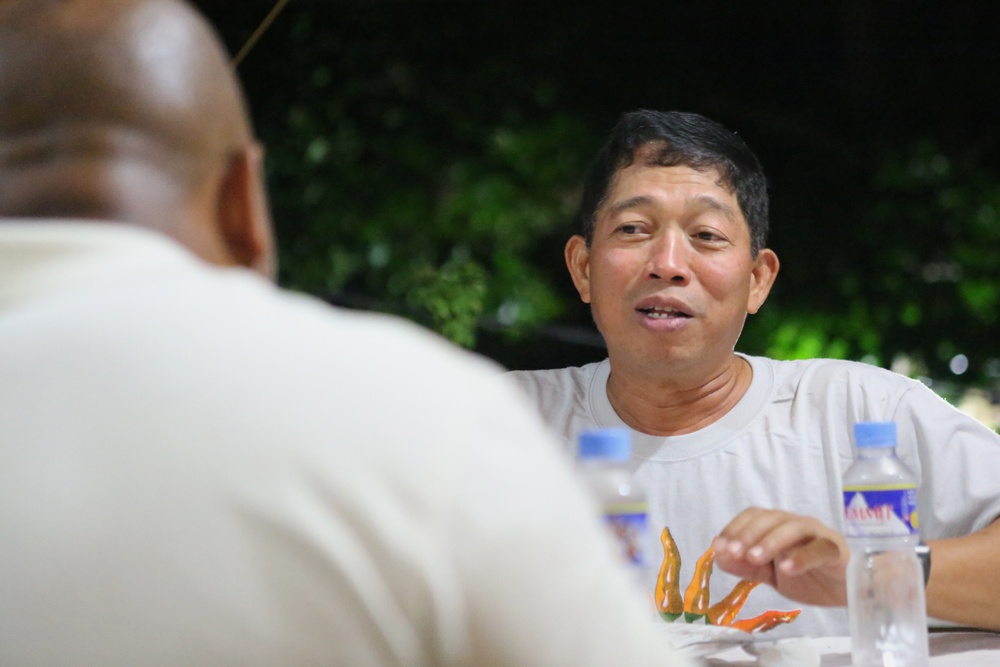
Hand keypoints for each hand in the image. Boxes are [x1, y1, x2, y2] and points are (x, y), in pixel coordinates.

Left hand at [712, 507, 848, 606]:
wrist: (847, 590)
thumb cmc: (807, 576)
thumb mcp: (769, 575)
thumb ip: (745, 566)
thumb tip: (717, 556)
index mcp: (777, 526)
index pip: (753, 516)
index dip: (734, 529)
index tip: (720, 548)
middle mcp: (796, 524)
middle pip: (770, 518)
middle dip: (748, 535)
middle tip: (734, 553)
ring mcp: (817, 534)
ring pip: (792, 528)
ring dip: (770, 542)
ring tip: (754, 559)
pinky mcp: (835, 550)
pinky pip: (819, 549)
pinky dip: (801, 557)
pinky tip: (786, 569)